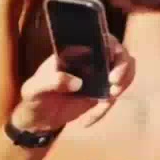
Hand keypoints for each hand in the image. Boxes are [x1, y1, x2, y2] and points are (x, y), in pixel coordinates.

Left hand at [13, 43, 134, 131]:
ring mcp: (98, 75)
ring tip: (111, 97)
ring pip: (125, 69)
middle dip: (123, 66)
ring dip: (125, 81)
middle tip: (115, 83)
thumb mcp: (34, 89)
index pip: (99, 38)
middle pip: (118, 52)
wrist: (38, 121)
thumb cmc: (34, 98)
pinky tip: (89, 120)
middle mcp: (90, 59)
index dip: (111, 44)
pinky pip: (115, 94)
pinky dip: (107, 107)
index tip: (112, 58)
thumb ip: (51, 81)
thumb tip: (77, 82)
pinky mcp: (102, 92)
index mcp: (75, 51)